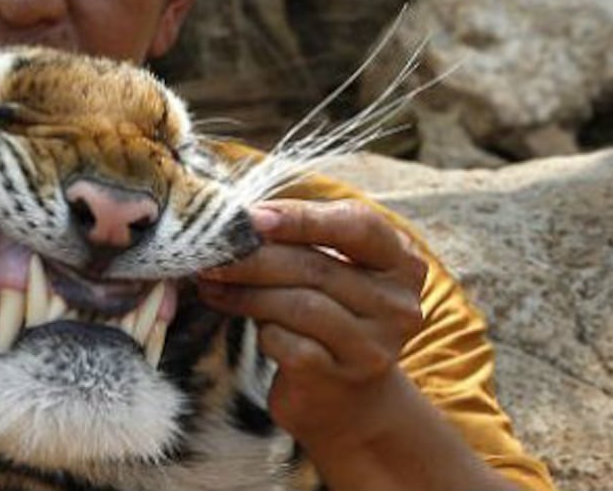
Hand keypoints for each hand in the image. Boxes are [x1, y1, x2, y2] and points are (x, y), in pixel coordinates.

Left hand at [197, 198, 427, 451]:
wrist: (345, 397)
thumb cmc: (327, 312)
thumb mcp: (328, 269)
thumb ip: (299, 239)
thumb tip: (238, 220)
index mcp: (401, 262)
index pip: (357, 225)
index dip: (302, 218)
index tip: (250, 216)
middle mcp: (397, 304)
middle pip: (318, 267)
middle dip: (255, 257)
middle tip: (211, 253)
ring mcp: (373, 345)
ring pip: (300, 305)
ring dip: (247, 291)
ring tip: (212, 282)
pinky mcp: (341, 378)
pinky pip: (288, 343)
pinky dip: (259, 328)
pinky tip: (236, 317)